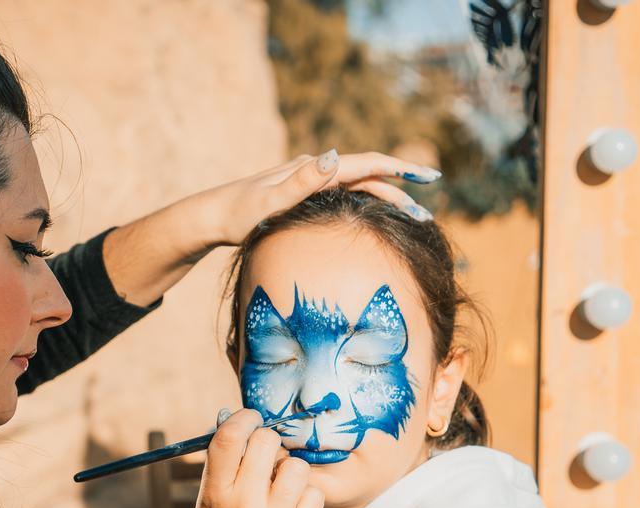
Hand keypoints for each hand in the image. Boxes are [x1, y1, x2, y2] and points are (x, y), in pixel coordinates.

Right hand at [192, 409, 323, 507]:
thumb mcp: (208, 501)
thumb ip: (222, 464)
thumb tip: (236, 419)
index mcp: (216, 493)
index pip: (229, 438)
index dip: (243, 418)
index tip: (251, 418)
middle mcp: (243, 505)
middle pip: (266, 443)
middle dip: (270, 442)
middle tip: (268, 455)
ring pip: (296, 466)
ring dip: (292, 470)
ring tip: (282, 486)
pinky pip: (314, 493)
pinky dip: (306, 496)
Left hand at [194, 149, 440, 246]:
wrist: (210, 217)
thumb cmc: (237, 216)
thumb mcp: (268, 203)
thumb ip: (301, 183)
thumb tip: (332, 157)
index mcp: (313, 170)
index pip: (366, 165)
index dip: (400, 169)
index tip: (429, 177)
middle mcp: (314, 169)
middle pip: (367, 176)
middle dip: (399, 192)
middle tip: (425, 214)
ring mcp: (308, 180)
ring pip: (357, 186)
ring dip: (385, 199)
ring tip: (409, 218)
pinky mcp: (302, 193)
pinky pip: (344, 194)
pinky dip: (365, 203)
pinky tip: (373, 217)